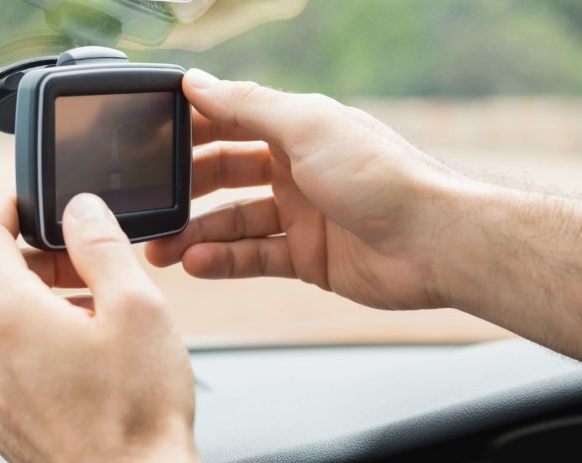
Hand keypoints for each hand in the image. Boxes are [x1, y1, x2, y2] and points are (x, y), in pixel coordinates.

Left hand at [0, 193, 209, 462]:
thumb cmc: (140, 410)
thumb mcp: (137, 307)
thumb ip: (101, 245)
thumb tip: (81, 210)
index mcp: (7, 315)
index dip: (4, 208)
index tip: (29, 207)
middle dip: (34, 263)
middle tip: (86, 269)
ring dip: (38, 308)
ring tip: (95, 319)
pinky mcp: (4, 427)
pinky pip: (7, 370)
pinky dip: (36, 351)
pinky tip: (86, 367)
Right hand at [145, 69, 480, 309]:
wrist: (432, 241)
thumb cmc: (381, 175)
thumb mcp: (307, 126)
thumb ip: (248, 104)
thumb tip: (196, 80)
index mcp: (298, 128)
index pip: (231, 121)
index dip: (192, 128)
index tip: (149, 141)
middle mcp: (297, 169)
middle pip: (226, 174)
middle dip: (185, 189)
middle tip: (149, 204)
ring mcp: (302, 215)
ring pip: (234, 222)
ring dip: (196, 233)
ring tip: (161, 249)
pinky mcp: (309, 258)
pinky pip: (255, 257)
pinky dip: (223, 261)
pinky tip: (196, 263)